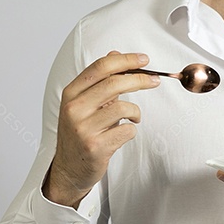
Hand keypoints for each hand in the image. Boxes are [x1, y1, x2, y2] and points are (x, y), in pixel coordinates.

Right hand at [45, 51, 159, 207]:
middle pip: (114, 83)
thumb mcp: (84, 103)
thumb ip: (100, 81)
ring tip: (133, 117)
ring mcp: (84, 128)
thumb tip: (116, 55)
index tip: (144, 60)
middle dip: (140, 79)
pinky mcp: (96, 147)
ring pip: (123, 107)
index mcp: (71, 93)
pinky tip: (122, 134)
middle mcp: (74, 108)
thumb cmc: (80, 133)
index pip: (101, 67)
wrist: (69, 168)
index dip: (126, 60)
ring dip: (135, 111)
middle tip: (154, 81)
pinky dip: (131, 130)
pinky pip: (127, 130)